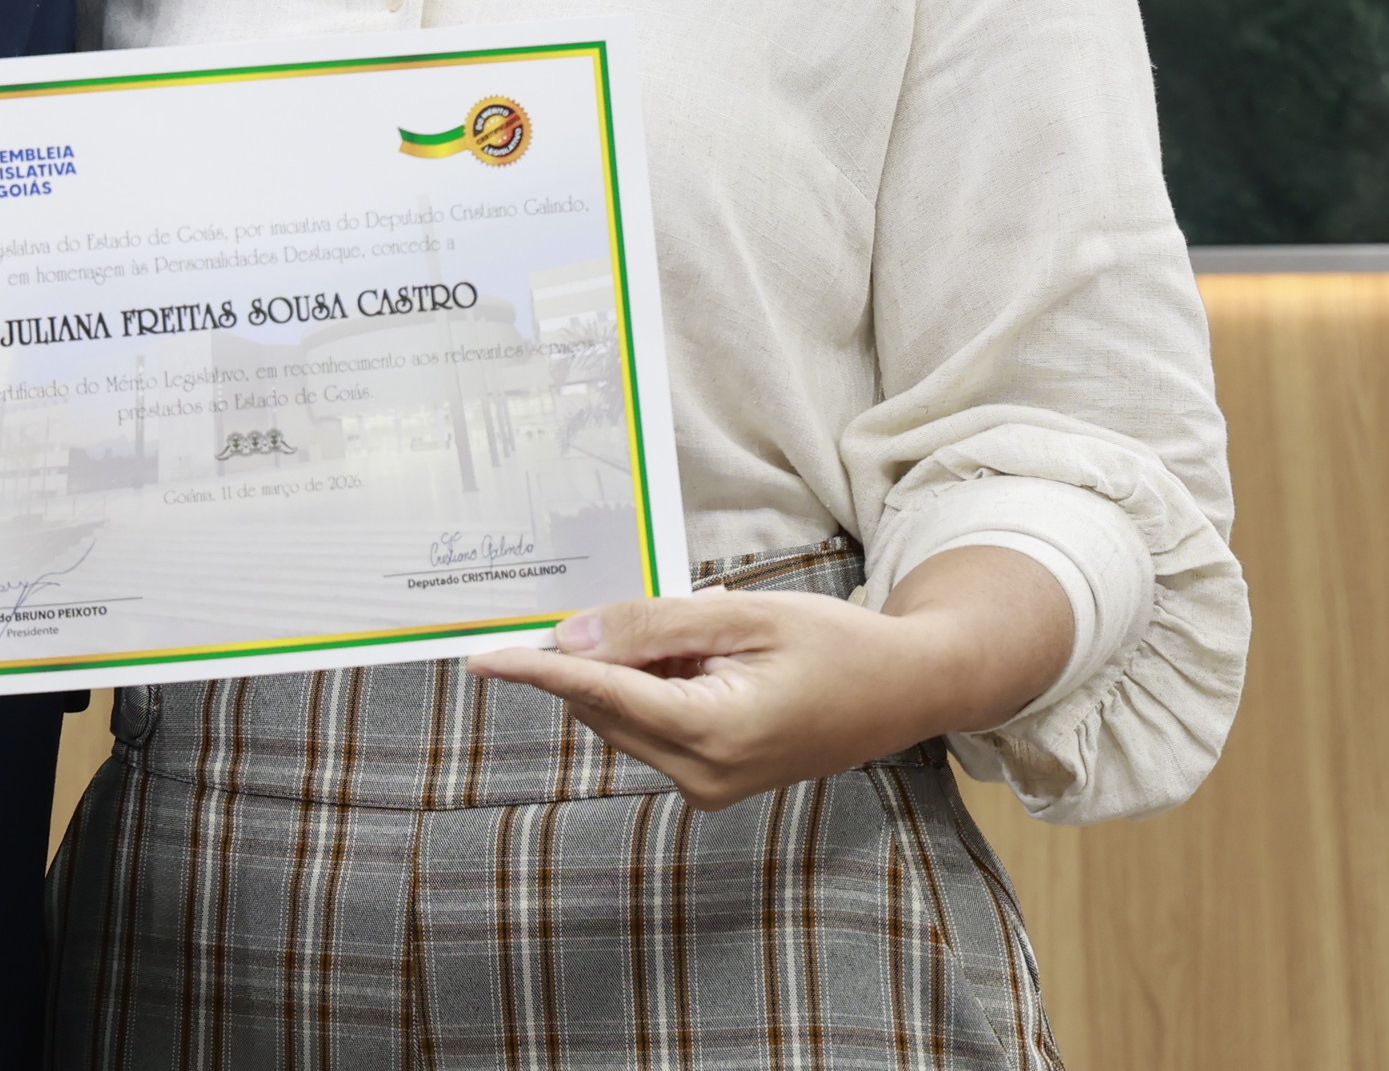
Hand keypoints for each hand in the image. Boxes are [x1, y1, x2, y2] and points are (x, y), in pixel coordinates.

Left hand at [464, 547, 1069, 809]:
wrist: (906, 692)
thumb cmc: (838, 646)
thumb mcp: (746, 616)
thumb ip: (655, 628)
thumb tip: (572, 638)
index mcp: (714, 734)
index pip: (601, 695)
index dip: (538, 673)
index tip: (482, 659)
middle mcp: (703, 775)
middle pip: (608, 707)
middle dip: (601, 653)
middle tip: (640, 603)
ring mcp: (709, 786)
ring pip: (628, 715)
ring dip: (637, 668)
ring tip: (707, 630)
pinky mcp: (715, 780)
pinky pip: (657, 725)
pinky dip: (660, 684)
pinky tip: (706, 652)